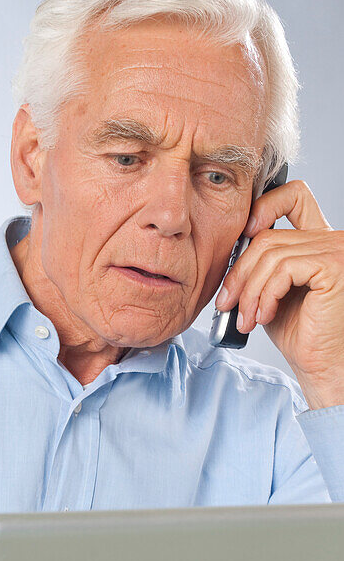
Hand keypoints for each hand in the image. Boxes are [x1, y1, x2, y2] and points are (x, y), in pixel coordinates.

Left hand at [214, 179, 343, 408]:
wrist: (321, 365)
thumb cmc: (300, 333)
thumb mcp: (271, 291)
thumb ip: (259, 265)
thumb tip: (227, 252)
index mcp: (317, 240)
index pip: (294, 195)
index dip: (264, 206)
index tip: (241, 236)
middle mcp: (331, 239)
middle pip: (267, 236)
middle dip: (239, 273)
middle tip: (228, 304)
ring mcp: (336, 250)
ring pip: (270, 256)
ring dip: (248, 291)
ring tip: (246, 319)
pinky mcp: (334, 266)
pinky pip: (283, 270)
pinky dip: (265, 295)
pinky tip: (264, 316)